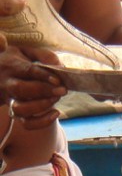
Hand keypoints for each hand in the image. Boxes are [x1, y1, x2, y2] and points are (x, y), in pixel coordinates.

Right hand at [0, 0, 65, 129]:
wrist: (0, 74)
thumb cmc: (18, 62)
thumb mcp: (26, 52)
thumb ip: (42, 55)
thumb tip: (58, 64)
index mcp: (11, 66)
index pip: (26, 71)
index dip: (43, 76)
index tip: (58, 80)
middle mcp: (8, 84)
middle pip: (21, 89)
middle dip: (43, 91)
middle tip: (62, 90)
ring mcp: (11, 100)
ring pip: (20, 109)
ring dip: (41, 106)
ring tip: (56, 99)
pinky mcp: (17, 113)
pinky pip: (26, 124)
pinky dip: (42, 122)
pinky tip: (55, 113)